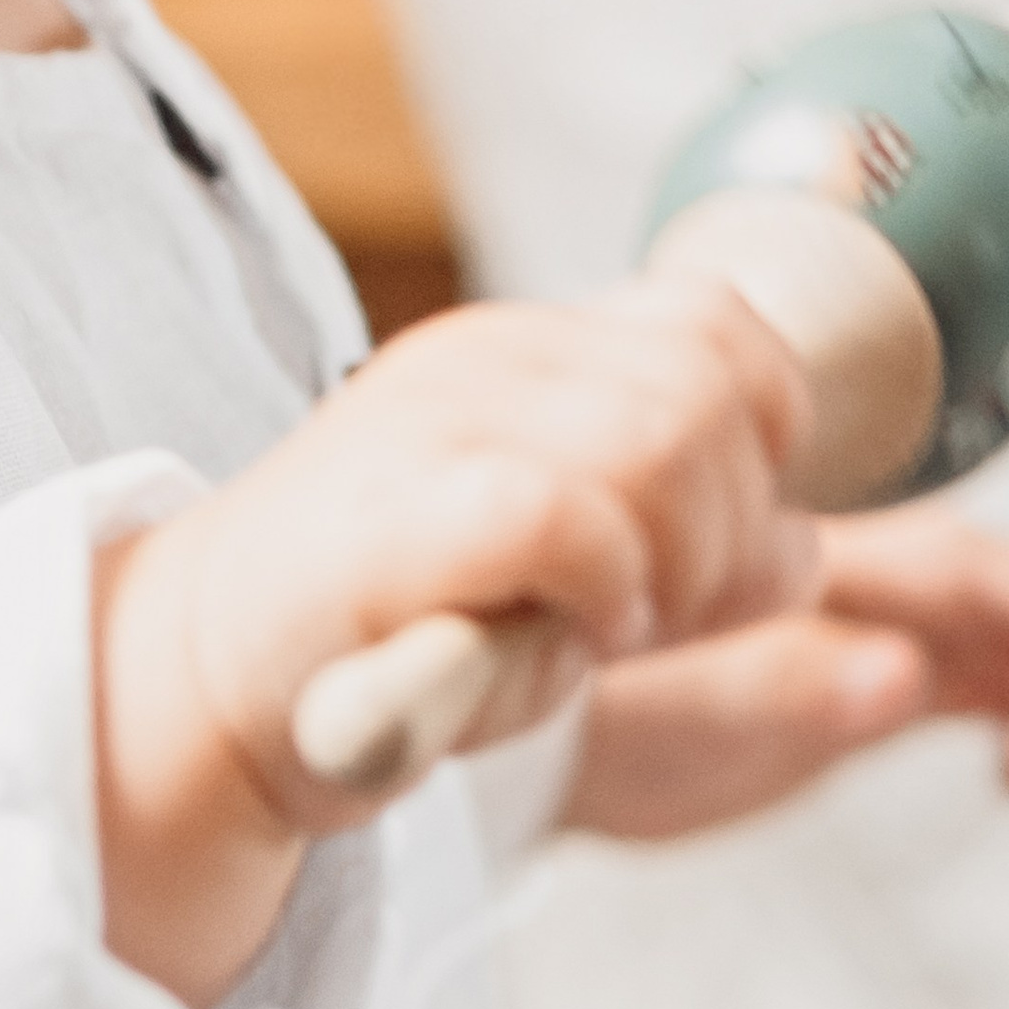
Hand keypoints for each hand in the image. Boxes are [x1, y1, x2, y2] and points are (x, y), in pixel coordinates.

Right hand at [95, 280, 817, 1007]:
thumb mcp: (565, 571)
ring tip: (614, 627)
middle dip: (732, 523)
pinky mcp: (405, 512)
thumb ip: (682, 541)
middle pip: (710, 387)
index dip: (769, 432)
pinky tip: (575, 638)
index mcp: (524, 351)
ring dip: (678, 564)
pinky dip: (605, 585)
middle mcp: (486, 359)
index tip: (723, 535)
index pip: (719, 323)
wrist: (203, 685)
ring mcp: (439, 424)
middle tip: (663, 612)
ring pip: (660, 439)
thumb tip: (806, 549)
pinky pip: (570, 514)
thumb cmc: (389, 636)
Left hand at [560, 510, 1008, 841]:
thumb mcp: (682, 711)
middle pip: (973, 584)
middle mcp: (826, 586)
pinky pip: (948, 680)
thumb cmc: (580, 700)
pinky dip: (1003, 708)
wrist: (508, 724)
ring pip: (972, 633)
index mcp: (797, 568)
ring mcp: (834, 631)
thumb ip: (795, 691)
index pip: (946, 562)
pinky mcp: (832, 685)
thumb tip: (903, 678)